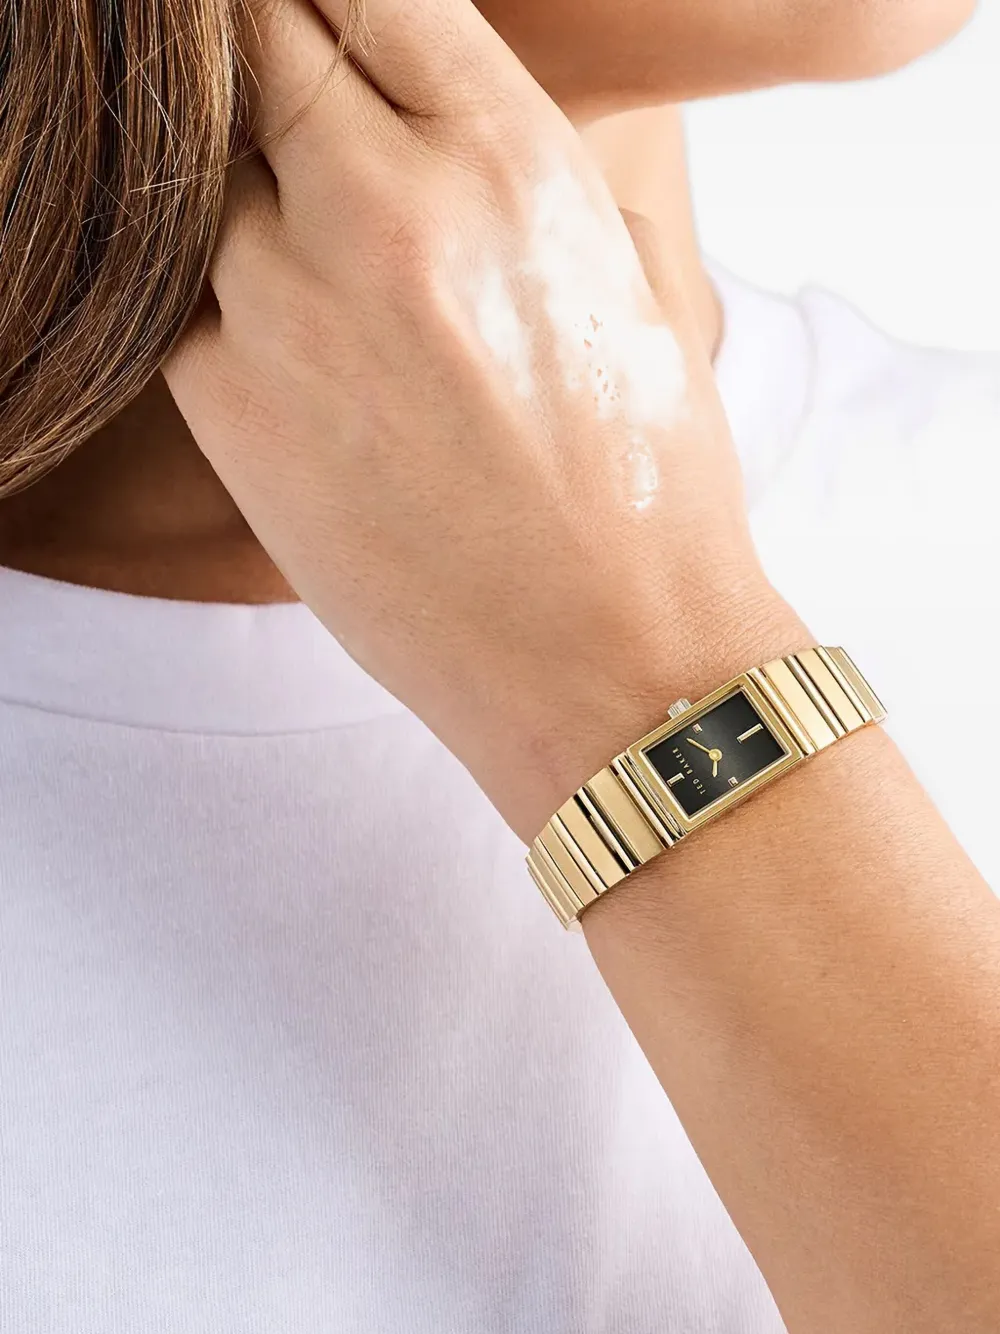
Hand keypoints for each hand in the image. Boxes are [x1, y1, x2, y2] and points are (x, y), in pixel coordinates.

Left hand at [163, 0, 795, 836]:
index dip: (335, 3)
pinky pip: (176, 294)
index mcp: (511, 160)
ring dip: (240, 193)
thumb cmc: (643, 485)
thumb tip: (447, 116)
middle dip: (267, 63)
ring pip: (200, 173)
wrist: (603, 655)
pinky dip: (213, 293)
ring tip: (311, 267)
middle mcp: (387, 208)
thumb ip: (522, 173)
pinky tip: (287, 343)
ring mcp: (288, 304)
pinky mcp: (226, 404)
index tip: (325, 28)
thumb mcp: (621, 286)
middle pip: (256, 45)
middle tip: (290, 116)